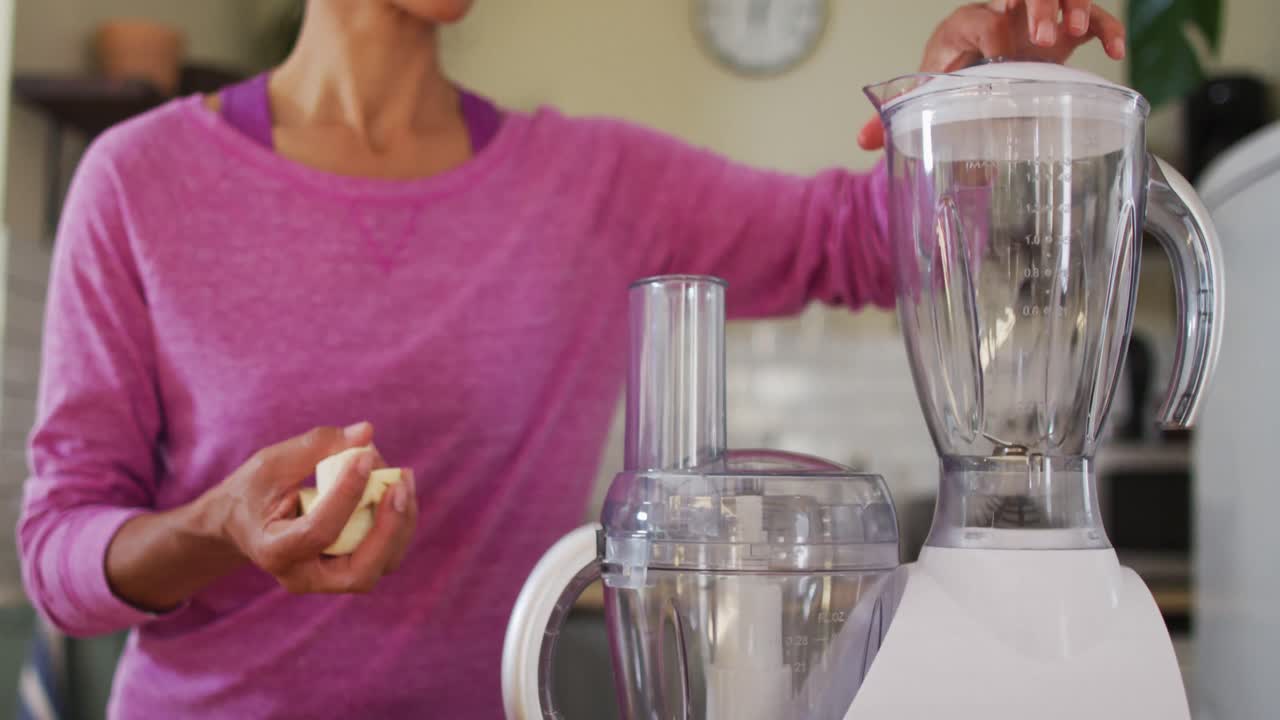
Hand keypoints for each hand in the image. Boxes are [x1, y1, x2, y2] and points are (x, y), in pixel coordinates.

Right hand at [212, 422, 417, 593]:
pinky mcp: (348, 567)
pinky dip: (398, 520)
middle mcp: (304, 576)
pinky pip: (385, 552)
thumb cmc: (253, 491)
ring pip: (381, 564)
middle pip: (360, 572)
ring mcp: (329, 578)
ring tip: (402, 477)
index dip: (347, 494)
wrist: (241, 523)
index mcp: (275, 552)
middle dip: (388, 528)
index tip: (365, 456)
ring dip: (401, 520)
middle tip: (400, 484)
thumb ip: (316, 447)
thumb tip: (367, 431)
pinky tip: (399, 485)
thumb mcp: (272, 464)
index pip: (318, 532)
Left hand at [857, 0, 1127, 150]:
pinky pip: (1094, 19)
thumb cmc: (952, 77)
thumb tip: (863, 139)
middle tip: (1044, 37)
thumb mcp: (929, 90)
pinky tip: (1113, 52)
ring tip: (1074, 35)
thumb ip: (901, 111)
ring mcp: (1038, 21)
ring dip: (1073, 10)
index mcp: (966, 27)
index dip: (992, 33)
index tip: (1000, 59)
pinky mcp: (1064, 31)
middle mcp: (1006, 14)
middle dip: (1038, 6)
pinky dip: (1108, 30)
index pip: (980, 19)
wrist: (976, 69)